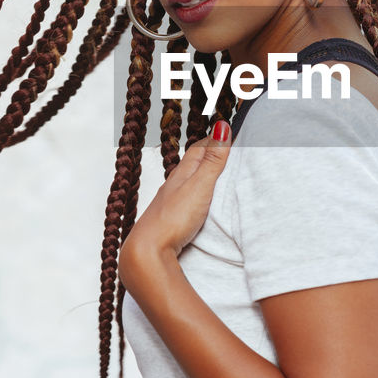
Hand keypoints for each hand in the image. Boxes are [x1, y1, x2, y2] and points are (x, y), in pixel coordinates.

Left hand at [119, 121, 231, 280]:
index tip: (229, 131)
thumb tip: (222, 126)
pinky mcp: (172, 220)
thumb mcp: (199, 185)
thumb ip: (213, 160)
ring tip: (216, 171)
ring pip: (189, 181)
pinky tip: (200, 200)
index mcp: (181, 173)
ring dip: (202, 173)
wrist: (149, 251)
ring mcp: (171, 202)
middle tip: (225, 146)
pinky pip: (187, 198)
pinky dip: (197, 192)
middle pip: (193, 163)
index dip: (214, 138)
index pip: (199, 148)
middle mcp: (174, 185)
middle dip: (209, 152)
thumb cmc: (172, 218)